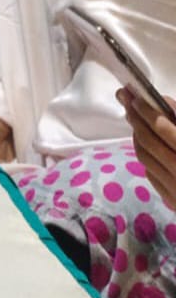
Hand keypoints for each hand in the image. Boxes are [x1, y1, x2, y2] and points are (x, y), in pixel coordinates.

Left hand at [120, 88, 175, 205]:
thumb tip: (164, 104)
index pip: (164, 129)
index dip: (148, 111)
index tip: (136, 96)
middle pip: (149, 141)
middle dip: (136, 119)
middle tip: (127, 101)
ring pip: (145, 156)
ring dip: (137, 135)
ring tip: (135, 118)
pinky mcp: (174, 201)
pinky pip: (151, 172)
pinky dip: (145, 155)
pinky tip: (144, 143)